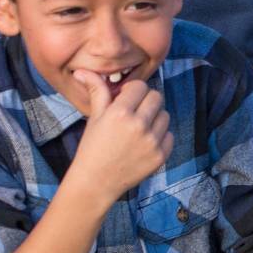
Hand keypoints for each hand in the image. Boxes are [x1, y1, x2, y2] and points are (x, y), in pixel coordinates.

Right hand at [68, 72, 173, 200]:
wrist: (95, 182)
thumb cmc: (92, 147)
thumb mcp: (94, 118)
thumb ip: (96, 91)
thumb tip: (83, 71)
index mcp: (120, 113)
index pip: (140, 86)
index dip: (133, 91)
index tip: (125, 100)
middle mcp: (139, 125)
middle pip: (156, 97)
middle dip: (146, 101)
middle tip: (134, 112)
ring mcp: (152, 141)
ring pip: (165, 115)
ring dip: (154, 118)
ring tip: (138, 129)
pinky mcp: (161, 155)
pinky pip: (169, 135)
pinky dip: (160, 136)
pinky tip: (143, 143)